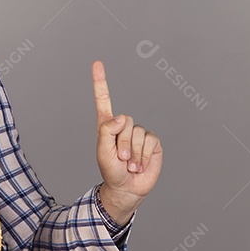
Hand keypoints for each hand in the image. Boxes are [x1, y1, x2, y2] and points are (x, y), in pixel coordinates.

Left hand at [93, 60, 161, 220]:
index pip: (104, 100)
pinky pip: (150, 141)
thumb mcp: (102, 152)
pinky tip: (140, 165)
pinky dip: (143, 156)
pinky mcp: (152, 142)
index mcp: (107, 125)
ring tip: (129, 164)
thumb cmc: (110, 170)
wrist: (127, 187)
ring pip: (137, 133)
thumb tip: (121, 117)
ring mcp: (139, 133)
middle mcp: (124, 126)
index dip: (100, 82)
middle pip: (125, 122)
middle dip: (122, 144)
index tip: (97, 63)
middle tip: (120, 159)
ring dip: (133, 154)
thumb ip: (107, 131)